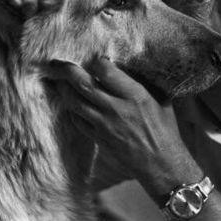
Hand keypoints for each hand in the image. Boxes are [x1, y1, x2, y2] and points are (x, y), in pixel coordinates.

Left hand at [51, 58, 202, 201]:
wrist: (160, 163)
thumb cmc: (165, 129)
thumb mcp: (160, 99)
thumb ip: (142, 83)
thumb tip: (125, 68)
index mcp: (134, 95)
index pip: (106, 71)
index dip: (96, 61)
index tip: (94, 57)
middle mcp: (116, 108)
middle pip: (84, 84)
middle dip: (67, 71)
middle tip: (57, 63)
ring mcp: (104, 124)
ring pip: (75, 102)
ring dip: (62, 90)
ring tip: (55, 81)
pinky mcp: (98, 138)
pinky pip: (77, 121)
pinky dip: (71, 110)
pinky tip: (68, 103)